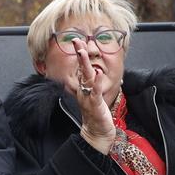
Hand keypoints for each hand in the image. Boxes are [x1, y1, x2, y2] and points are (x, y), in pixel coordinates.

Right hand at [71, 38, 115, 153]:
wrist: (97, 133)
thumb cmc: (97, 115)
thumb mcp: (95, 96)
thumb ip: (95, 84)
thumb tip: (96, 72)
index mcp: (84, 88)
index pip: (81, 68)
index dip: (79, 55)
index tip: (77, 41)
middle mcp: (84, 91)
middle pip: (81, 69)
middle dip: (78, 54)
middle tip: (76, 41)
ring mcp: (88, 97)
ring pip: (86, 78)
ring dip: (84, 64)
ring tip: (83, 52)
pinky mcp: (95, 105)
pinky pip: (95, 92)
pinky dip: (97, 83)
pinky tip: (99, 74)